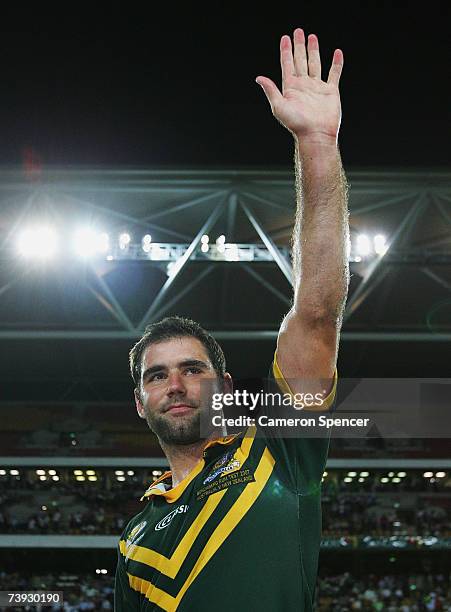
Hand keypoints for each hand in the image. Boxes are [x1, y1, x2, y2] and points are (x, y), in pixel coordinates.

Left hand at [256, 29, 343, 144]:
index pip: (287, 64)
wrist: (316, 135)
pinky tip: (337, 53)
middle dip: (299, 46)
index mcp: (291, 87)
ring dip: (314, 50)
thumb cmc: (297, 124)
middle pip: (300, 60)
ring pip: (315, 64)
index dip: (286, 51)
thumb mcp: (279, 106)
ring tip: (312, 37)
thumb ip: (270, 90)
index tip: (285, 38)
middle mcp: (303, 85)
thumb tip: (259, 78)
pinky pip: (334, 74)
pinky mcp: (331, 91)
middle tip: (298, 31)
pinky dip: (336, 63)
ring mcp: (317, 87)